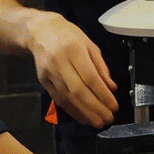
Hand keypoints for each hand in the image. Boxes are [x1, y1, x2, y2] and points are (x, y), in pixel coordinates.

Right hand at [27, 13, 117, 127]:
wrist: (40, 32)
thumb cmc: (68, 36)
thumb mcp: (89, 44)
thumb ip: (100, 67)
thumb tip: (111, 88)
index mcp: (73, 50)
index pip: (90, 77)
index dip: (102, 94)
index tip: (113, 105)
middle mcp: (59, 63)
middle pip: (78, 91)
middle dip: (95, 108)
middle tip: (108, 118)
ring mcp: (49, 74)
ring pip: (67, 99)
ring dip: (84, 113)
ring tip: (98, 122)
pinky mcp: (43, 82)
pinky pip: (59, 100)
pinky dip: (73, 111)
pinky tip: (83, 117)